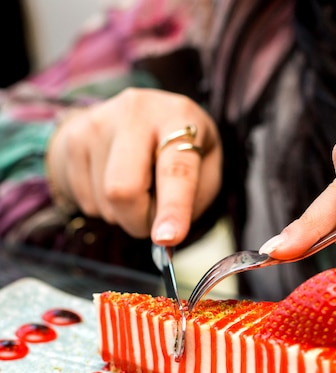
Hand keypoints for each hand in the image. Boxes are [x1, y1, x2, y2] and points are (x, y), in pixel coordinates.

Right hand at [46, 87, 221, 245]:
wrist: (131, 118)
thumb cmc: (178, 151)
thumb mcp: (204, 168)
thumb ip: (193, 200)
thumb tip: (164, 236)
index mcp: (180, 117)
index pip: (176, 171)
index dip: (173, 209)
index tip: (167, 238)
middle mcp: (137, 112)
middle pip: (124, 190)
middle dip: (138, 222)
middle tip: (152, 221)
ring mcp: (98, 122)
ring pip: (105, 202)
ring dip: (124, 214)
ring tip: (136, 187)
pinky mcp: (74, 138)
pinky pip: (87, 202)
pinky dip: (106, 208)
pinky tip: (114, 182)